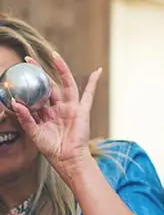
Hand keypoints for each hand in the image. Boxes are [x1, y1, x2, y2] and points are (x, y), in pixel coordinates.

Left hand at [11, 53, 101, 175]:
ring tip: (55, 55)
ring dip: (61, 69)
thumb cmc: (51, 149)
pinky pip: (88, 94)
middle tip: (28, 59)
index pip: (35, 94)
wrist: (68, 159)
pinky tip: (97, 71)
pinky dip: (93, 83)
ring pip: (65, 84)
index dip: (27, 83)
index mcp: (45, 113)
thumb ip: (25, 118)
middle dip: (39, 71)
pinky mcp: (82, 110)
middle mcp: (57, 107)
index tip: (17, 72)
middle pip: (48, 84)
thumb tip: (15, 102)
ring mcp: (70, 107)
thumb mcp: (34, 133)